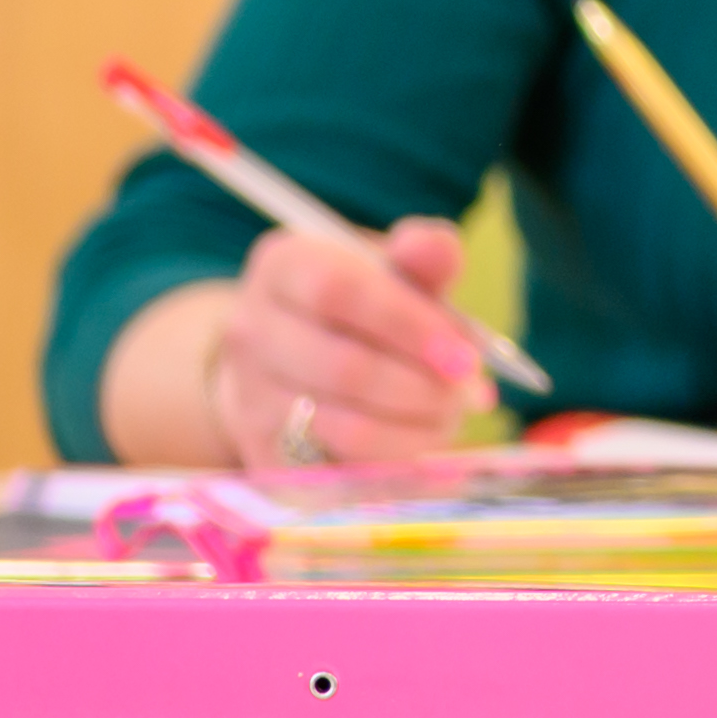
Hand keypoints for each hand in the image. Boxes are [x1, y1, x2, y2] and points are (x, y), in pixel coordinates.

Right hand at [207, 220, 487, 468]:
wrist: (294, 359)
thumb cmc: (363, 306)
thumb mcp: (395, 268)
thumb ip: (423, 255)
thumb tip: (435, 247)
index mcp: (283, 266)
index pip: (339, 291)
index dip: (409, 325)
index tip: (465, 354)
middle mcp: (250, 329)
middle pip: (343, 368)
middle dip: (422, 386)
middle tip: (470, 391)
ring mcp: (246, 396)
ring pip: (343, 426)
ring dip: (416, 427)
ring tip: (451, 413)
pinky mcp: (259, 452)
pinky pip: (337, 469)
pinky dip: (391, 459)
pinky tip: (417, 438)